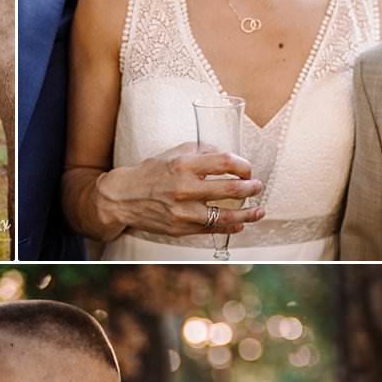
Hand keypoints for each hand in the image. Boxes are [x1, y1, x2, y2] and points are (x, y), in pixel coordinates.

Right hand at [94, 143, 265, 237]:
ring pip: (225, 216)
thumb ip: (200, 151)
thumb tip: (226, 155)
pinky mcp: (181, 229)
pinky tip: (239, 225)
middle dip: (251, 188)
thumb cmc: (150, 174)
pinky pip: (212, 230)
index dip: (243, 166)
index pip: (224, 162)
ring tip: (259, 211)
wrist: (122, 198)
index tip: (248, 169)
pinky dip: (230, 228)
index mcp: (184, 165)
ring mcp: (184, 212)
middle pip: (231, 189)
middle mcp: (184, 189)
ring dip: (247, 214)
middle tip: (257, 186)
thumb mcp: (173, 154)